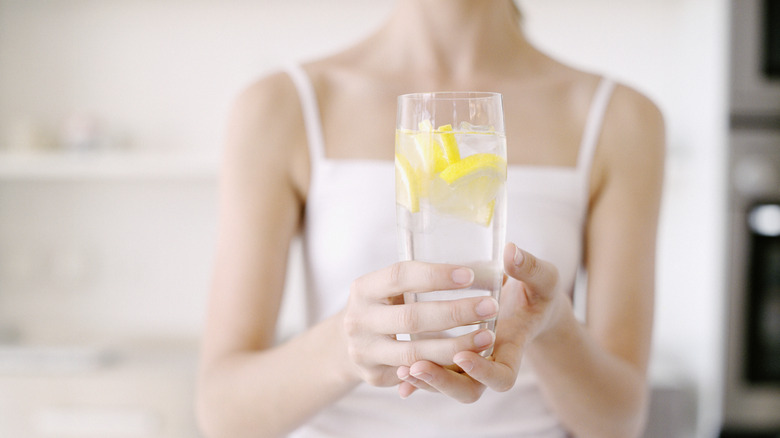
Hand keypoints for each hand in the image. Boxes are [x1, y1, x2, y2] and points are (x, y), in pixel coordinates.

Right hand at [343, 261, 499, 386]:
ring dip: (455, 346)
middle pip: (411, 318)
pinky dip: (443, 369)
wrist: (349, 342)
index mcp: (363, 288)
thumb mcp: (388, 287)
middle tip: (490, 306)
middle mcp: (358, 320)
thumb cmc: (384, 306)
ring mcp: (364, 351)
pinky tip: (469, 360)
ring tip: (487, 337)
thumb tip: (478, 267)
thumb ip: (420, 280)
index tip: (470, 276)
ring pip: (415, 354)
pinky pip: (415, 376)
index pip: (400, 276)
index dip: (436, 276)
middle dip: (455, 313)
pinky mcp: (374, 376)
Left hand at [396, 243, 560, 401]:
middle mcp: (490, 363)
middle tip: (417, 366)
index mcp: (514, 348)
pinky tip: (398, 374)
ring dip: (425, 380)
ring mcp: (470, 364)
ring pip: (447, 385)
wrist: (529, 306)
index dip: (483, 371)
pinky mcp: (453, 358)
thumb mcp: (542, 278)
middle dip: (442, 381)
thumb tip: (510, 251)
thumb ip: (529, 268)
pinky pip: (434, 374)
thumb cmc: (536, 292)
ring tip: (403, 369)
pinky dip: (417, 379)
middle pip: (468, 390)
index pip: (502, 377)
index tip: (463, 353)